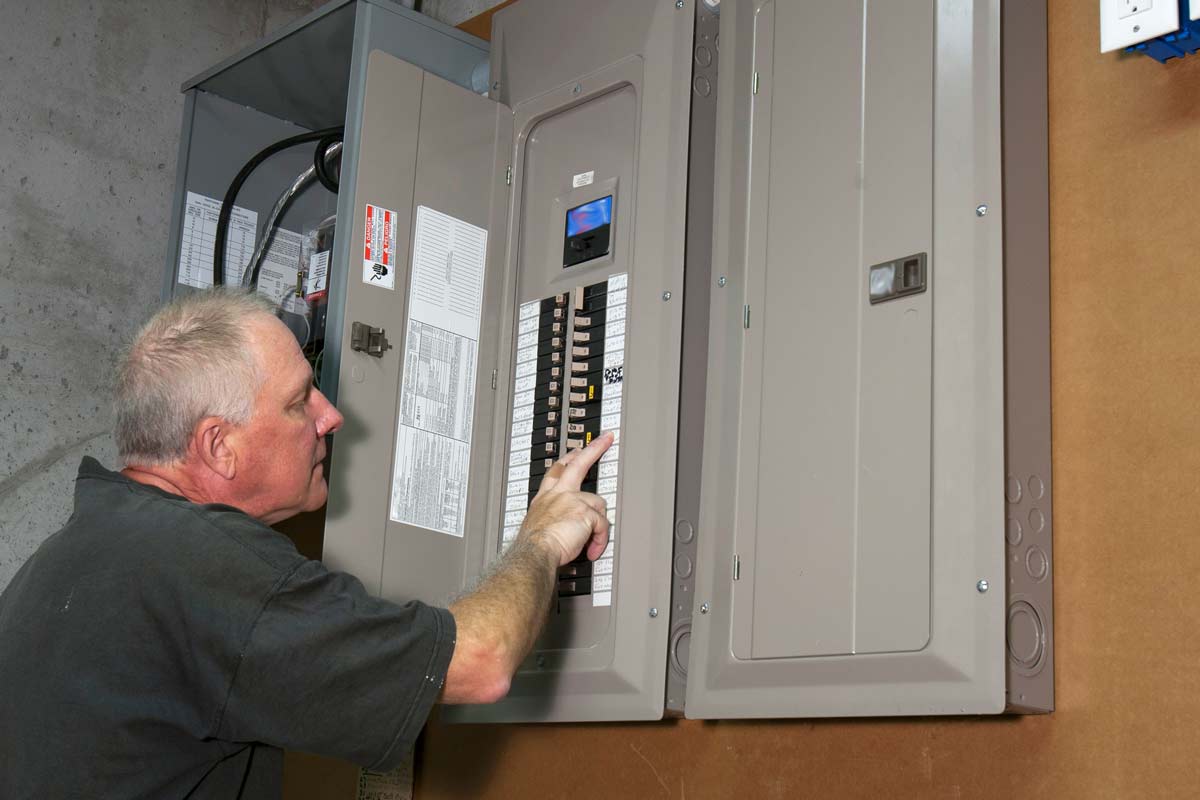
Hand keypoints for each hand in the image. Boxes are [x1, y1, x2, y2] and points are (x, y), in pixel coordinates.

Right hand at [518, 432, 613, 566]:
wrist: (533, 552)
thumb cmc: (533, 547)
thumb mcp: (538, 526)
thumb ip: (552, 520)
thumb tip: (563, 528)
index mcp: (545, 497)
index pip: (557, 471)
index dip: (567, 459)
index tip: (575, 451)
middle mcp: (558, 494)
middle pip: (578, 464)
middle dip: (594, 449)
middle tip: (606, 439)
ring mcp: (572, 500)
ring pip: (598, 504)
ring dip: (598, 524)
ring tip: (591, 542)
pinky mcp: (585, 512)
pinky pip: (602, 525)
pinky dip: (599, 539)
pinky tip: (592, 549)